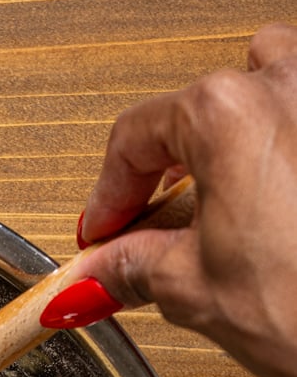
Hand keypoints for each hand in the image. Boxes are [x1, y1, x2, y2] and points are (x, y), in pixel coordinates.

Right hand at [72, 21, 296, 376]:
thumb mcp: (197, 292)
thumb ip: (134, 268)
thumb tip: (98, 271)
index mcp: (227, 111)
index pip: (135, 137)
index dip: (107, 194)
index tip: (101, 231)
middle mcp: (289, 84)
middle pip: (203, 107)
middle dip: (170, 170)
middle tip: (151, 231)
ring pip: (272, 85)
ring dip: (242, 133)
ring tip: (227, 202)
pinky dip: (289, 153)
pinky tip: (283, 208)